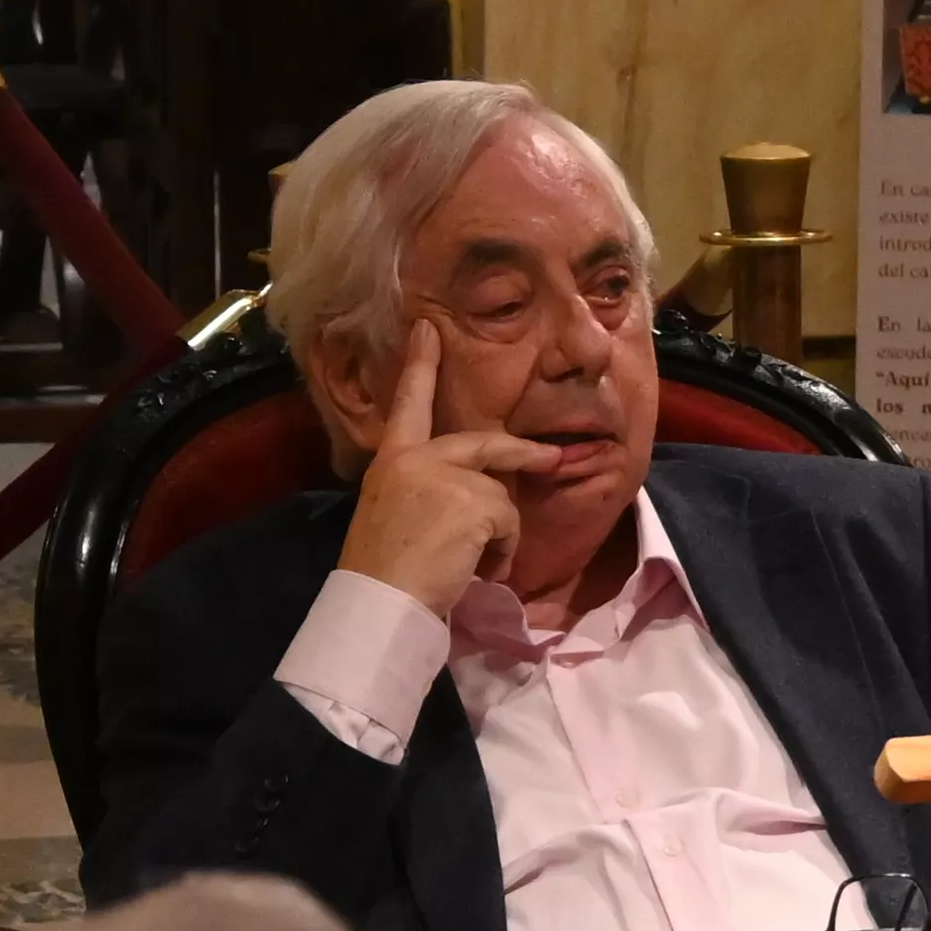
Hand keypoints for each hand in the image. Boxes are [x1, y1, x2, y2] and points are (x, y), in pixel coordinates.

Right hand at [336, 323, 554, 613]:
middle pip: (482, 444)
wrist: (379, 600)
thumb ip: (426, 491)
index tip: (427, 329)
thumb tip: (473, 498)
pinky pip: (509, 522)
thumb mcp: (394, 515)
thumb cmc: (384, 570)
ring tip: (472, 565)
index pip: (407, 404)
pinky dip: (502, 552)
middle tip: (551, 459)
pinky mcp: (472, 501)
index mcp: (390, 460)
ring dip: (499, 536)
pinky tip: (477, 571)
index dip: (421, 366)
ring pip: (500, 496)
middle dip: (520, 453)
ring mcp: (445, 476)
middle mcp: (415, 458)